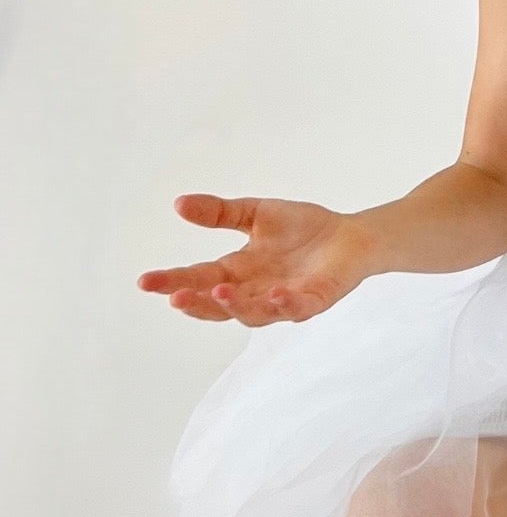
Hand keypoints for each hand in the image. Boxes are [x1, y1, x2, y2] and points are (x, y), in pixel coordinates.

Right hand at [137, 193, 377, 324]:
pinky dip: (285, 303)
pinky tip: (276, 293)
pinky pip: (297, 308)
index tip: (145, 281)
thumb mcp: (256, 214)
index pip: (199, 279)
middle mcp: (256, 291)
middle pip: (219, 304)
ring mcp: (284, 300)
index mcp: (238, 272)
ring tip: (219, 291)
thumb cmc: (303, 228)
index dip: (173, 281)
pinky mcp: (314, 301)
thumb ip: (220, 212)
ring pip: (254, 313)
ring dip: (236, 305)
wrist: (351, 234)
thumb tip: (178, 203)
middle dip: (196, 302)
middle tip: (174, 296)